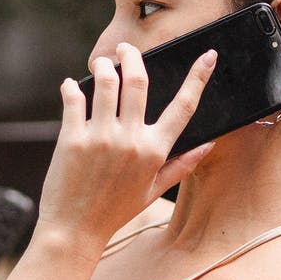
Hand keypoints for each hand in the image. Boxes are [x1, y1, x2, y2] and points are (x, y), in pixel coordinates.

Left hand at [39, 42, 216, 246]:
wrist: (74, 230)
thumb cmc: (115, 211)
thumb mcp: (153, 191)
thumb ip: (181, 165)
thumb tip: (207, 145)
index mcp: (154, 152)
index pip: (183, 107)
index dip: (199, 78)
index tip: (208, 56)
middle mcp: (130, 140)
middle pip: (138, 80)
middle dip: (132, 56)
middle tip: (126, 49)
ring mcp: (100, 138)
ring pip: (106, 82)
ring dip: (103, 66)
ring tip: (101, 64)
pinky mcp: (72, 139)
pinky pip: (73, 99)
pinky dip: (71, 87)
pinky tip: (71, 86)